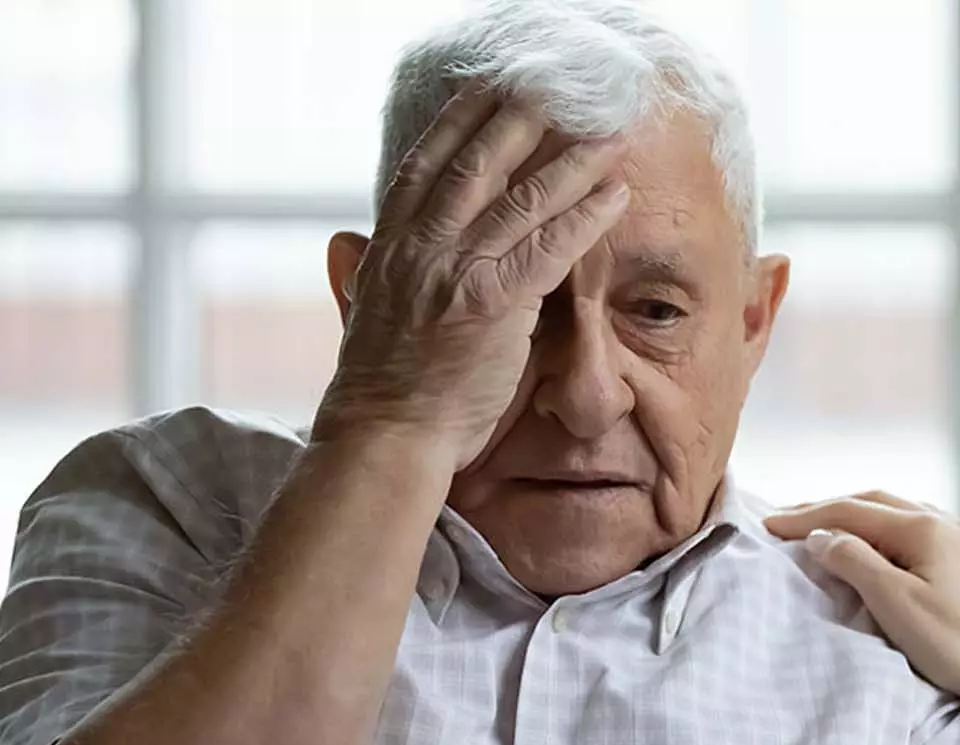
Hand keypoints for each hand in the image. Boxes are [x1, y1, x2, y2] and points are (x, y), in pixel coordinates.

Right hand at [313, 82, 630, 471]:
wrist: (387, 436)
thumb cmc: (381, 387)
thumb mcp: (358, 314)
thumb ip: (357, 274)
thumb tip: (343, 240)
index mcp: (389, 246)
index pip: (424, 166)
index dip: (457, 122)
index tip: (486, 90)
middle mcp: (421, 247)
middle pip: (476, 164)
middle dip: (518, 120)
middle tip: (555, 91)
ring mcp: (457, 272)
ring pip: (521, 199)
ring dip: (569, 162)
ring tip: (603, 135)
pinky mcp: (493, 304)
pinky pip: (549, 248)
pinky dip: (584, 217)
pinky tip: (614, 195)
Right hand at [765, 491, 959, 744]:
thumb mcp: (896, 605)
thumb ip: (855, 562)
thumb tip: (822, 536)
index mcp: (925, 528)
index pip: (851, 511)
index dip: (806, 517)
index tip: (769, 525)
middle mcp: (951, 524)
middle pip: (880, 503)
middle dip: (833, 508)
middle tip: (794, 519)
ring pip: (909, 517)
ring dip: (867, 519)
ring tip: (838, 531)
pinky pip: (933, 536)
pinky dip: (899, 536)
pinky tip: (896, 552)